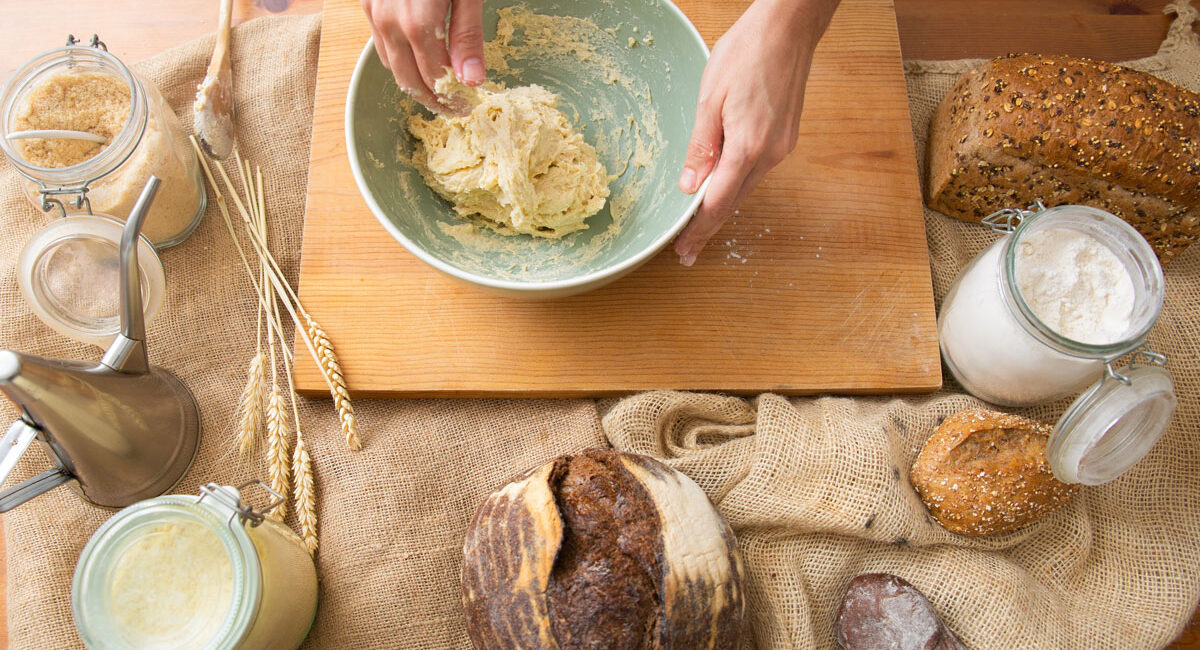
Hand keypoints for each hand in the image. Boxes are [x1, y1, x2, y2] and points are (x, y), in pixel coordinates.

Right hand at [361, 0, 486, 111]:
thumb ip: (467, 36)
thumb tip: (472, 80)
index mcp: (417, 22)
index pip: (434, 78)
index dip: (451, 98)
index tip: (465, 105)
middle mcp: (389, 22)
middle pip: (408, 79)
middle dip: (431, 100)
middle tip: (451, 107)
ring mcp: (373, 12)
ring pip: (390, 64)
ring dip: (413, 81)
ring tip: (436, 87)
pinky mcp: (367, 2)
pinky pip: (380, 43)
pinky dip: (398, 58)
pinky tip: (416, 59)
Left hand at [673, 0, 838, 264]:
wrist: (788, 28)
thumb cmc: (747, 53)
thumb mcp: (711, 99)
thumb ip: (700, 147)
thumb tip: (689, 186)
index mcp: (748, 147)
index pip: (718, 203)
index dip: (699, 230)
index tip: (684, 250)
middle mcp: (770, 154)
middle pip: (734, 202)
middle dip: (709, 227)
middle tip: (687, 250)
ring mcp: (782, 147)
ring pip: (746, 187)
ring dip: (723, 207)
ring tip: (699, 225)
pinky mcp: (786, 137)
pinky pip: (757, 170)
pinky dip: (738, 184)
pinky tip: (723, 188)